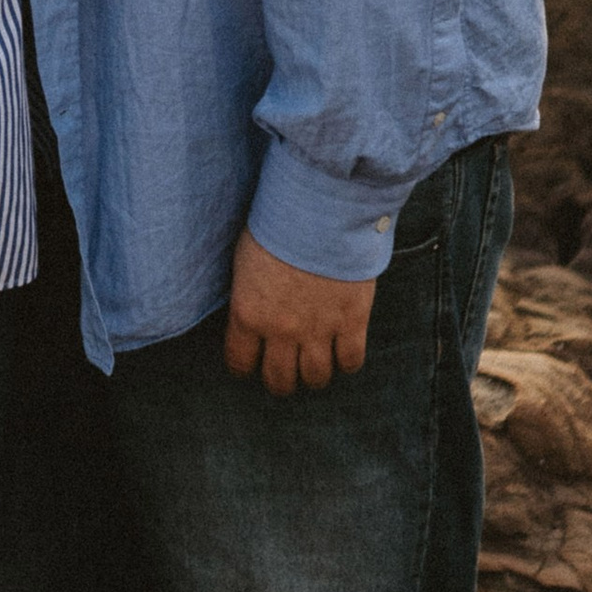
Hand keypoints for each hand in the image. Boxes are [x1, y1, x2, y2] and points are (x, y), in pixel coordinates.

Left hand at [223, 225, 375, 394]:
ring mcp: (319, 329)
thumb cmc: (278, 225)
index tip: (250, 365)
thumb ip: (247, 294)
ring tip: (315, 366)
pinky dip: (347, 362)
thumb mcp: (245, 261)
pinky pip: (351, 360)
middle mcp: (281, 330)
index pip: (240, 362)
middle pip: (279, 380)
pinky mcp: (352, 321)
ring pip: (316, 377)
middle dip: (280, 381)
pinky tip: (343, 352)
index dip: (244, 367)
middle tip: (285, 374)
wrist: (321, 210)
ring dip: (314, 375)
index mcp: (248, 314)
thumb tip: (249, 310)